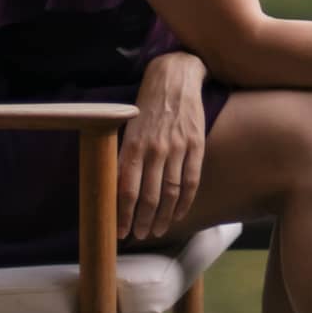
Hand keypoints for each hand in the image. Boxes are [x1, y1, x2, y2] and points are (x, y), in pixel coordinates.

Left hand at [119, 51, 208, 241]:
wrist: (174, 78)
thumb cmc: (146, 105)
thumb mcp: (127, 127)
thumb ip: (123, 156)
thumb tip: (115, 189)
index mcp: (133, 145)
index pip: (126, 189)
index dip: (123, 214)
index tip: (120, 231)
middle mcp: (155, 148)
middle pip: (149, 195)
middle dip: (142, 220)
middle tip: (139, 234)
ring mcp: (177, 147)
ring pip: (171, 192)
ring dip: (163, 216)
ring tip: (157, 230)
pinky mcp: (196, 144)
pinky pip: (191, 180)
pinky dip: (185, 201)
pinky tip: (178, 213)